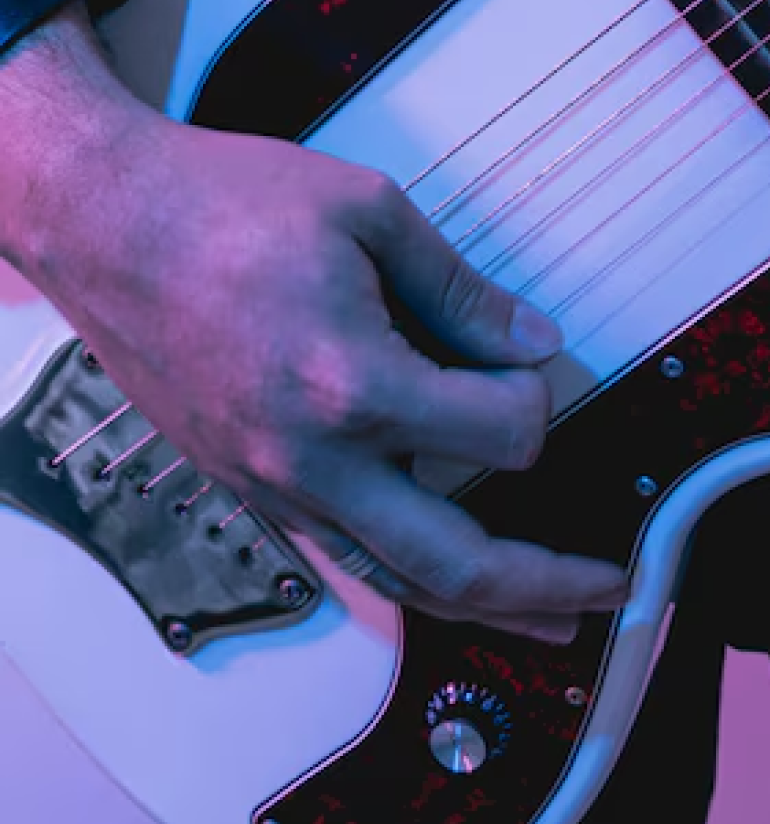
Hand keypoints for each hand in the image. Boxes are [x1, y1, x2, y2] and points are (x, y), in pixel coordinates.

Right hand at [26, 111, 627, 641]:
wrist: (103, 221)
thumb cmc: (218, 204)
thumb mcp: (368, 212)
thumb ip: (462, 290)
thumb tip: (533, 344)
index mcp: (352, 385)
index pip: (501, 432)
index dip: (536, 395)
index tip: (530, 363)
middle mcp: (312, 459)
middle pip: (456, 563)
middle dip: (546, 581)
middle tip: (611, 585)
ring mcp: (274, 485)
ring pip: (396, 585)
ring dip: (484, 610)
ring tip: (546, 619)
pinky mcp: (249, 487)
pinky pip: (342, 561)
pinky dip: (406, 584)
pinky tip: (441, 584)